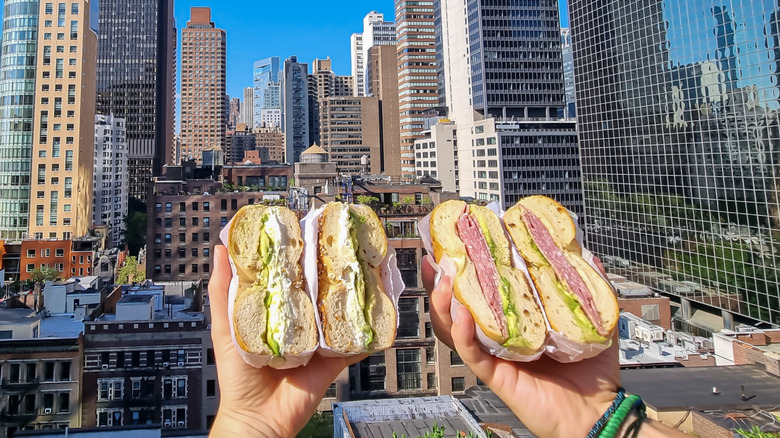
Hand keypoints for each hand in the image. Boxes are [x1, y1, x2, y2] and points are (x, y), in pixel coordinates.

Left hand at [209, 245, 364, 436]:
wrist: (258, 418)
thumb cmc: (237, 377)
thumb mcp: (224, 327)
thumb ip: (223, 291)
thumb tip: (218, 250)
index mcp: (275, 309)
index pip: (290, 275)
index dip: (299, 253)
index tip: (308, 228)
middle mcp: (299, 320)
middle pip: (319, 289)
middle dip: (332, 269)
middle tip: (344, 247)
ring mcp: (319, 338)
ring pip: (341, 311)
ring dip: (354, 294)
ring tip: (366, 272)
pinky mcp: (334, 358)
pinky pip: (356, 344)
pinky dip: (370, 332)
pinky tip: (379, 312)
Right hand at [422, 256, 619, 437]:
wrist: (597, 412)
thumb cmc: (593, 372)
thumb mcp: (593, 320)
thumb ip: (590, 289)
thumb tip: (589, 256)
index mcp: (517, 319)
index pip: (485, 289)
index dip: (468, 268)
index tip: (459, 243)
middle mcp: (499, 334)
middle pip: (459, 305)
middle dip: (441, 282)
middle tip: (437, 259)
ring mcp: (494, 353)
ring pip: (455, 328)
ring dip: (444, 304)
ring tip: (443, 281)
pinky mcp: (495, 374)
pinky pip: (471, 352)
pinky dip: (462, 333)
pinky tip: (461, 315)